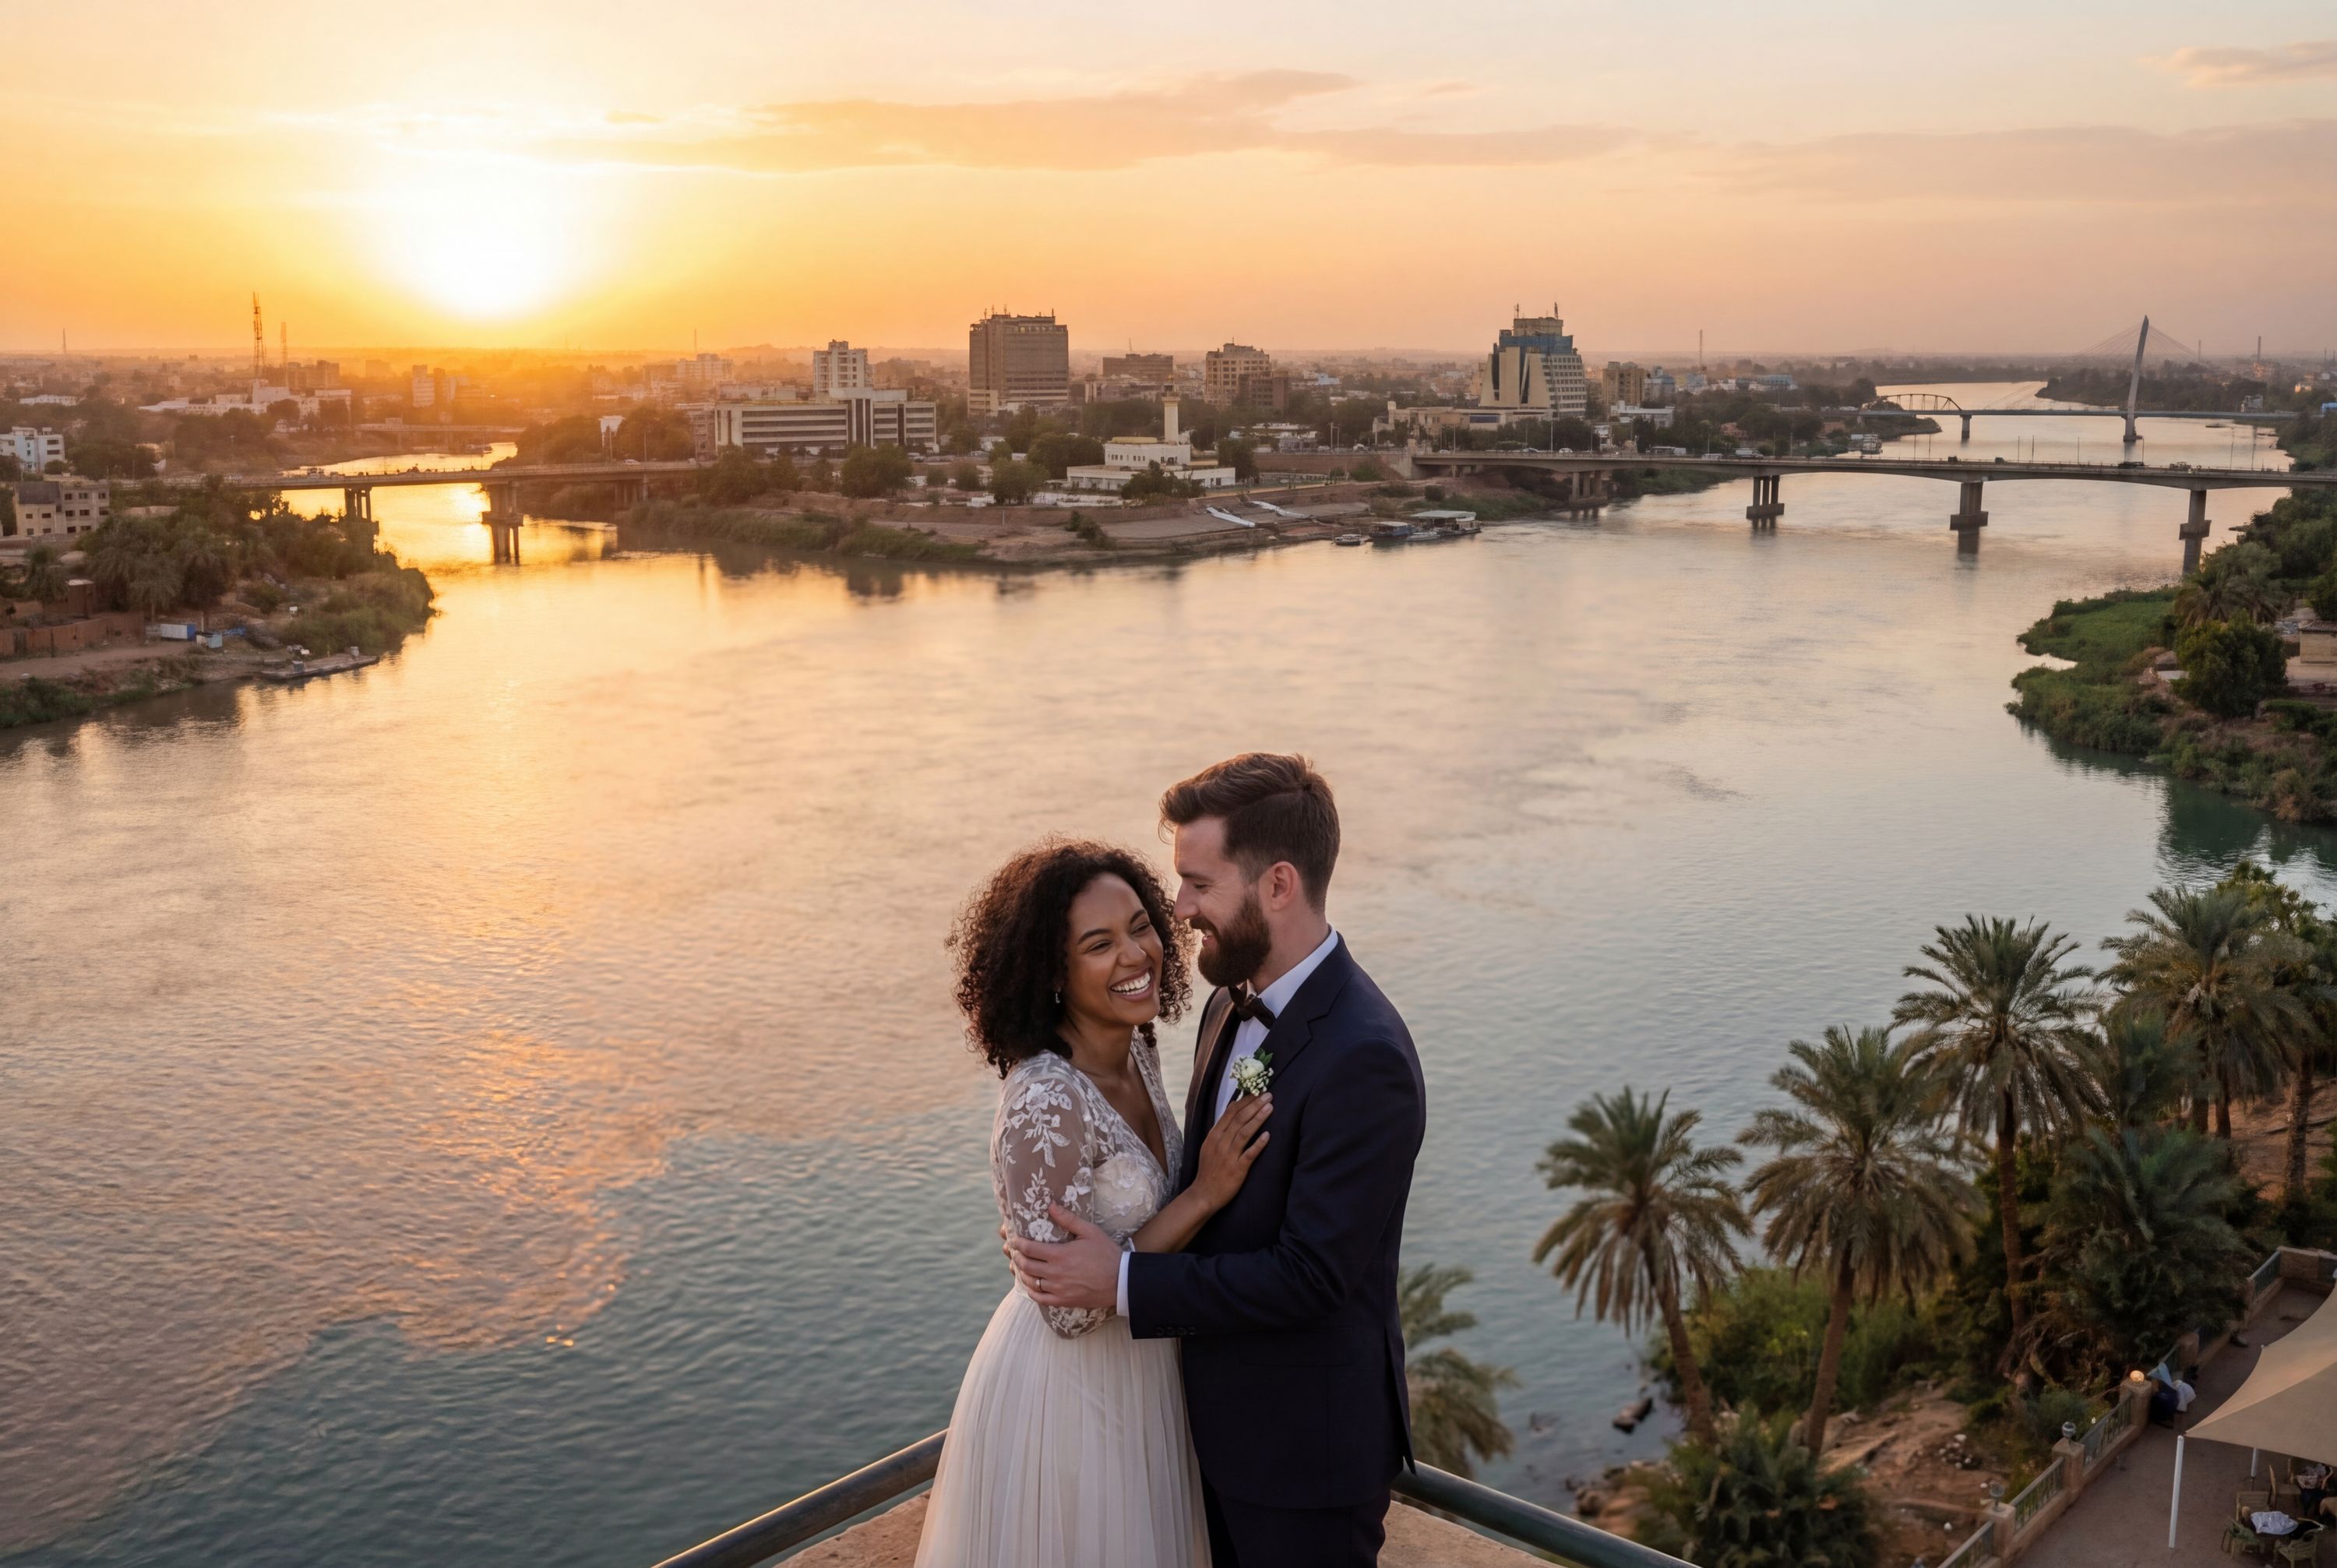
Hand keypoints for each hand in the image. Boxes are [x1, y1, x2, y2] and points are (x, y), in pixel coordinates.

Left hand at [1005, 1204, 1120, 1312]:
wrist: (1121, 1281)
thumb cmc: (1107, 1254)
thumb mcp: (1090, 1231)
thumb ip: (1068, 1219)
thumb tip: (1051, 1205)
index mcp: (1060, 1254)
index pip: (1029, 1249)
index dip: (1018, 1244)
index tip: (1013, 1240)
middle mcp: (1055, 1273)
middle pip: (1026, 1265)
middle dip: (1017, 1257)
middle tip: (1014, 1252)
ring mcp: (1058, 1289)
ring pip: (1031, 1282)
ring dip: (1022, 1273)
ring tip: (1020, 1266)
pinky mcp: (1063, 1301)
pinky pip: (1040, 1298)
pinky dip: (1031, 1291)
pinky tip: (1031, 1285)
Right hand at [1192, 1092, 1271, 1210]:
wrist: (1204, 1194)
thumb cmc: (1209, 1169)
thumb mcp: (1210, 1145)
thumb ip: (1221, 1128)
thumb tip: (1232, 1108)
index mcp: (1214, 1135)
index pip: (1230, 1113)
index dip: (1244, 1101)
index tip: (1256, 1092)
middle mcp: (1220, 1142)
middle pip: (1239, 1119)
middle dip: (1254, 1105)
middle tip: (1268, 1095)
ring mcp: (1229, 1155)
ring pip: (1244, 1132)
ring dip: (1258, 1118)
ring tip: (1270, 1107)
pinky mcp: (1237, 1169)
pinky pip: (1249, 1153)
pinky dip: (1258, 1144)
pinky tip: (1268, 1135)